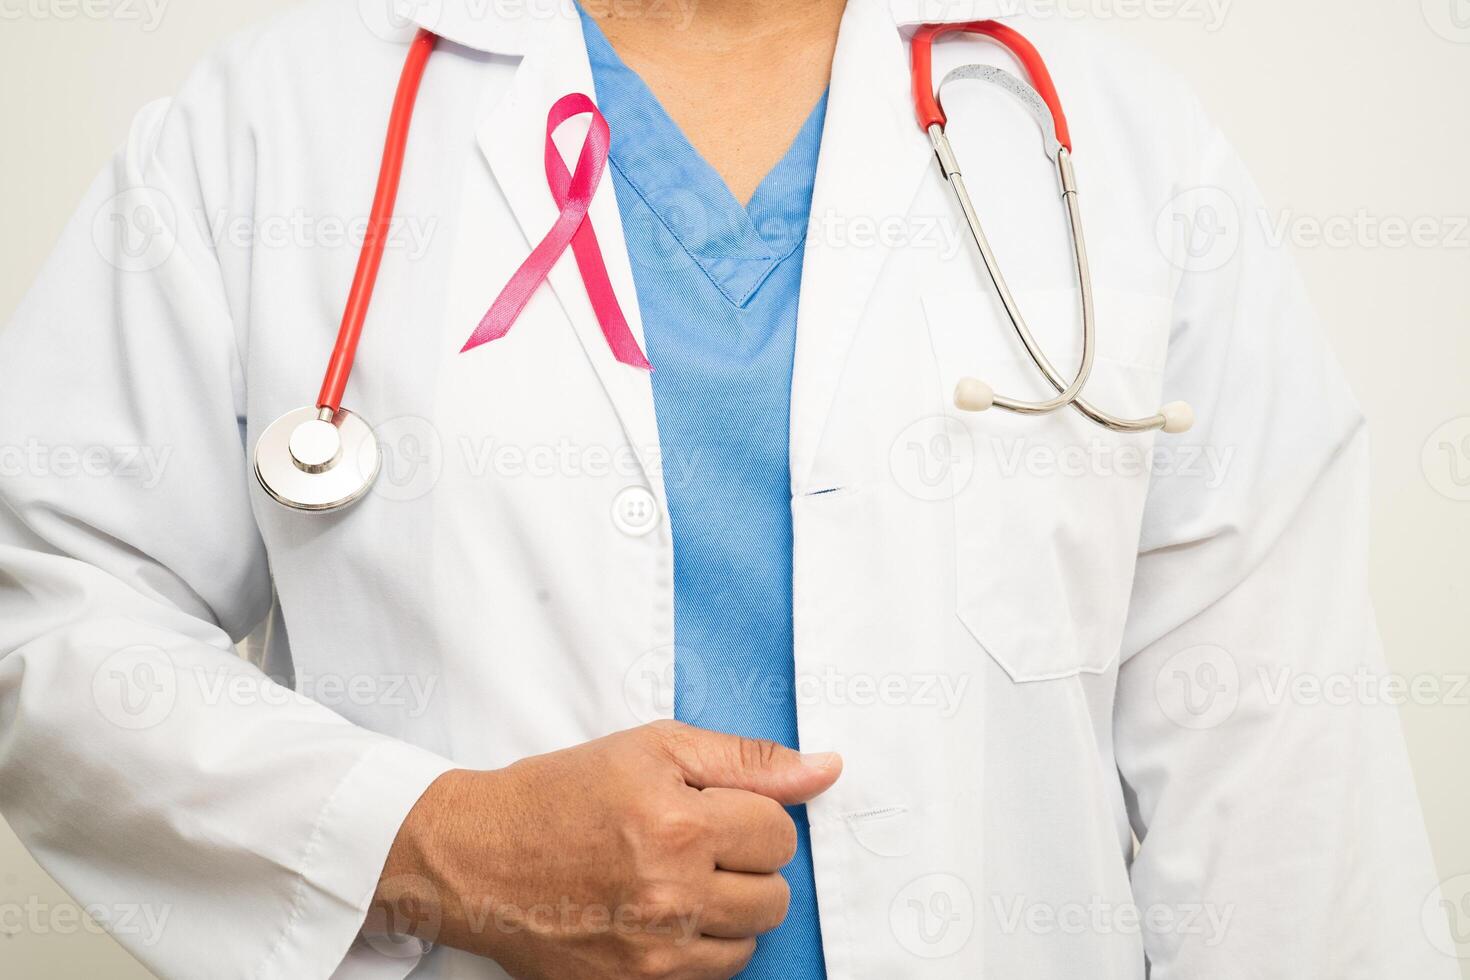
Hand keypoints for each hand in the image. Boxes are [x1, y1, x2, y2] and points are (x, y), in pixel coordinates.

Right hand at [370, 721, 842, 979]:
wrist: (477, 859)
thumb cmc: (562, 794)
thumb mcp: (652, 748)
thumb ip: (747, 759)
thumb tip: (826, 769)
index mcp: (679, 827)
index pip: (779, 834)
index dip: (750, 815)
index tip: (712, 811)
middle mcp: (671, 896)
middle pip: (774, 893)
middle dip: (745, 864)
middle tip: (695, 844)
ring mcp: (654, 953)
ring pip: (750, 940)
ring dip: (727, 910)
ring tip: (677, 880)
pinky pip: (713, 975)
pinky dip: (700, 946)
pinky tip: (662, 914)